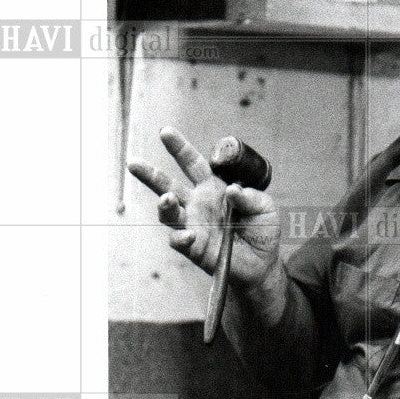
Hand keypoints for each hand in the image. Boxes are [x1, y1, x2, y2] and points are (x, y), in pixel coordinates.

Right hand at [128, 127, 280, 290]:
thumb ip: (252, 197)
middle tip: (134, 163)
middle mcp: (198, 205)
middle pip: (169, 186)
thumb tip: (233, 189)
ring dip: (165, 205)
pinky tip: (189, 236)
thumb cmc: (262, 232)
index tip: (165, 133)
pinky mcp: (195, 249)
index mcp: (213, 188)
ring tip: (167, 199)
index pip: (193, 164)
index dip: (179, 148)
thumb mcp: (265, 208)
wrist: (263, 265)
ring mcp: (194, 226)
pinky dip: (181, 238)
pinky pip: (180, 241)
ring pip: (169, 213)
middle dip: (151, 175)